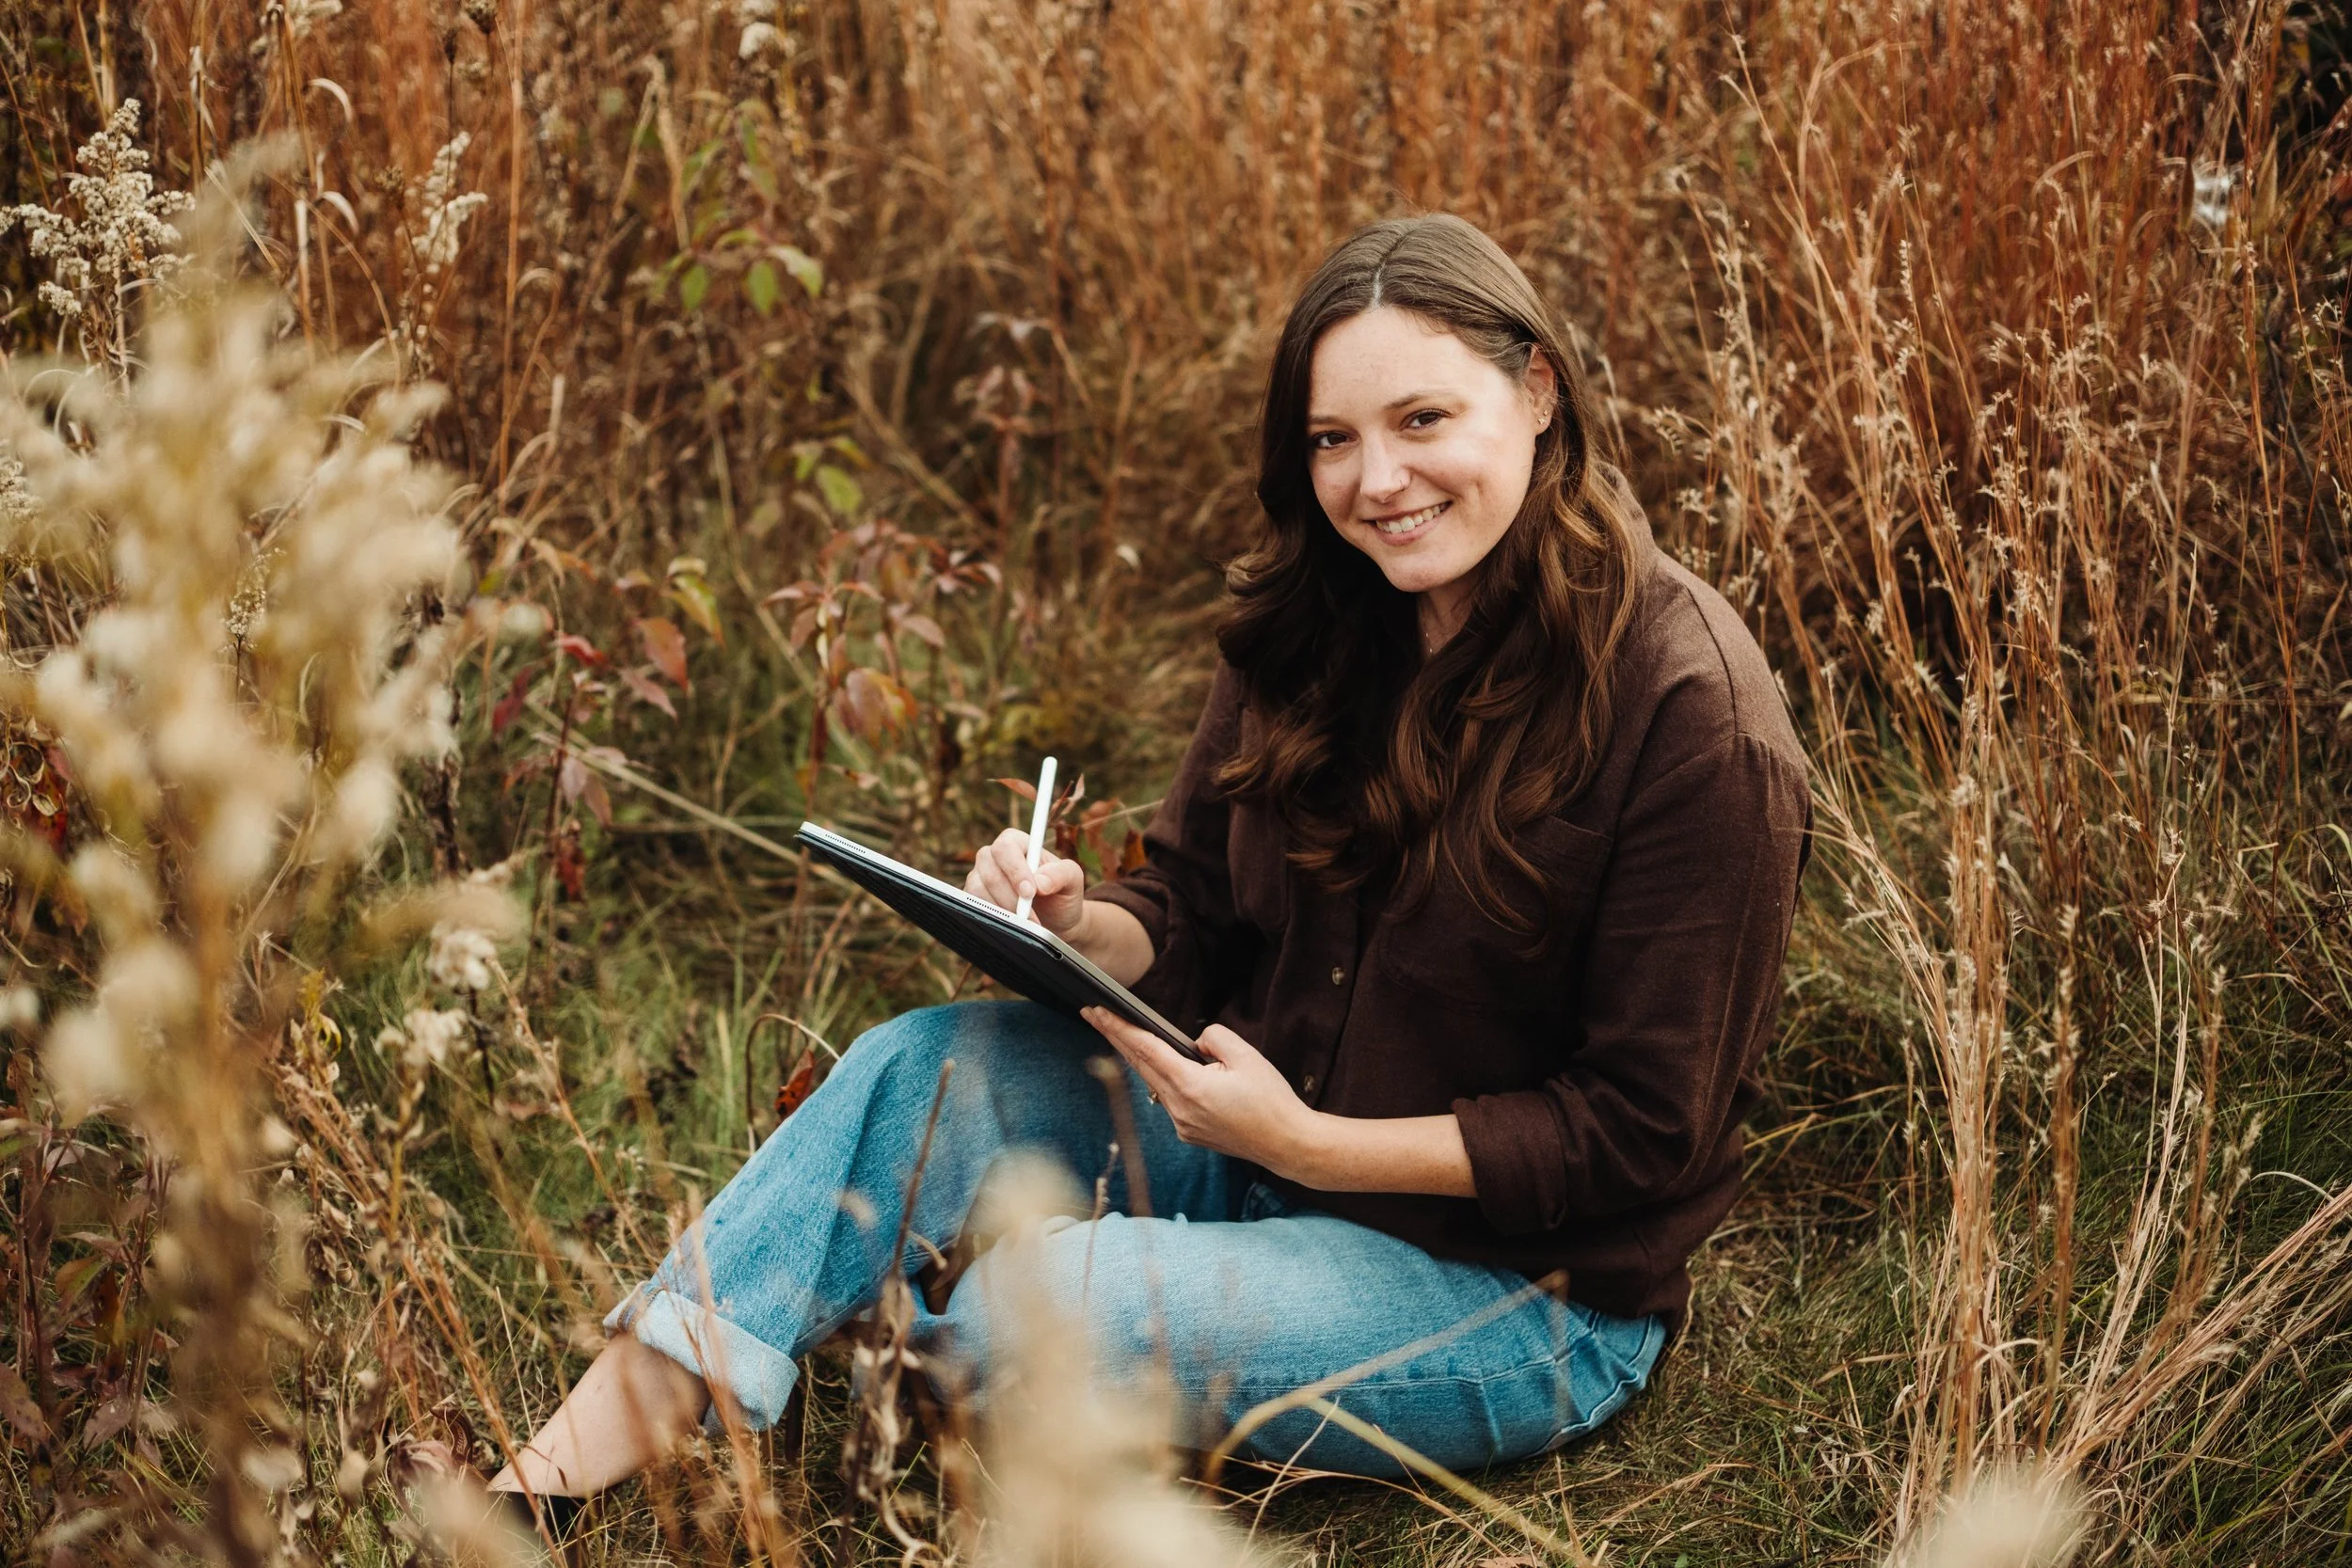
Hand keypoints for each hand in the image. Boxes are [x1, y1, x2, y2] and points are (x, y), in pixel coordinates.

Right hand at [965, 827, 1086, 935]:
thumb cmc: (1062, 895)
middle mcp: (993, 857)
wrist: (1055, 922)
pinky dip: (993, 919)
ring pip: (978, 890)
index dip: (1015, 870)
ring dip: (1002, 911)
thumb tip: (1039, 881)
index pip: (1005, 848)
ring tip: (1025, 924)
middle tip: (1030, 916)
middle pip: (990, 872)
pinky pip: (973, 906)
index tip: (1030, 892)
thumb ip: (1061, 873)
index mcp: (1016, 842)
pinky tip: (1011, 926)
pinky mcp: (974, 898)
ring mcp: (980, 877)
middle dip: (1011, 898)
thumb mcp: (1072, 880)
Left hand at [1079, 1007, 1313, 1174]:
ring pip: (1153, 1083)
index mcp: (1190, 1086)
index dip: (1118, 1028)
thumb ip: (1212, 1038)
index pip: (1145, 1049)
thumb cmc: (1270, 1099)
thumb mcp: (1246, 1055)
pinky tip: (1166, 1067)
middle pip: (1139, 1066)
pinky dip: (1164, 1080)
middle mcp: (1178, 1109)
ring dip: (1139, 1059)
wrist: (1286, 1143)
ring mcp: (1181, 1125)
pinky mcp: (1189, 1133)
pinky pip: (1169, 1100)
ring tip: (1123, 1034)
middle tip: (1092, 1015)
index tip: (1096, 1012)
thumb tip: (1193, 1044)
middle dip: (1115, 1038)